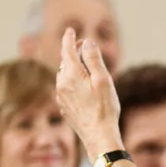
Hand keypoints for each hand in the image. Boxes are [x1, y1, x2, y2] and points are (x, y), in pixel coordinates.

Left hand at [53, 27, 123, 157]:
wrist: (98, 136)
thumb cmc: (104, 108)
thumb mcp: (103, 79)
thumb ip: (93, 58)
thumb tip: (86, 42)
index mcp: (71, 74)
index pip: (67, 49)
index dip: (69, 38)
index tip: (70, 30)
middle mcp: (62, 83)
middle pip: (66, 62)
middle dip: (74, 53)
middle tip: (86, 48)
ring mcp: (61, 96)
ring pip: (65, 75)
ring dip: (74, 69)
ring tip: (88, 70)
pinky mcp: (64, 107)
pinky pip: (66, 88)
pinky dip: (73, 82)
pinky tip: (84, 88)